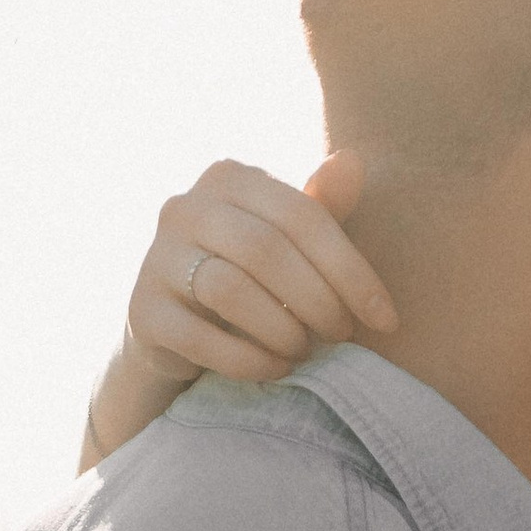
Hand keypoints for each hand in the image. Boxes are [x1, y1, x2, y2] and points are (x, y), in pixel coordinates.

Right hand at [127, 150, 394, 383]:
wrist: (177, 328)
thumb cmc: (250, 275)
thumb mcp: (287, 239)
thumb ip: (321, 206)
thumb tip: (353, 161)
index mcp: (230, 178)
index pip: (303, 217)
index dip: (352, 271)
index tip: (386, 319)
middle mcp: (185, 207)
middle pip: (267, 251)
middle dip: (317, 300)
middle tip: (341, 335)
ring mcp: (157, 257)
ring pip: (231, 291)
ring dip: (282, 331)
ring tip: (304, 351)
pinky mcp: (144, 311)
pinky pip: (202, 338)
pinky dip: (249, 360)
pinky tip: (275, 369)